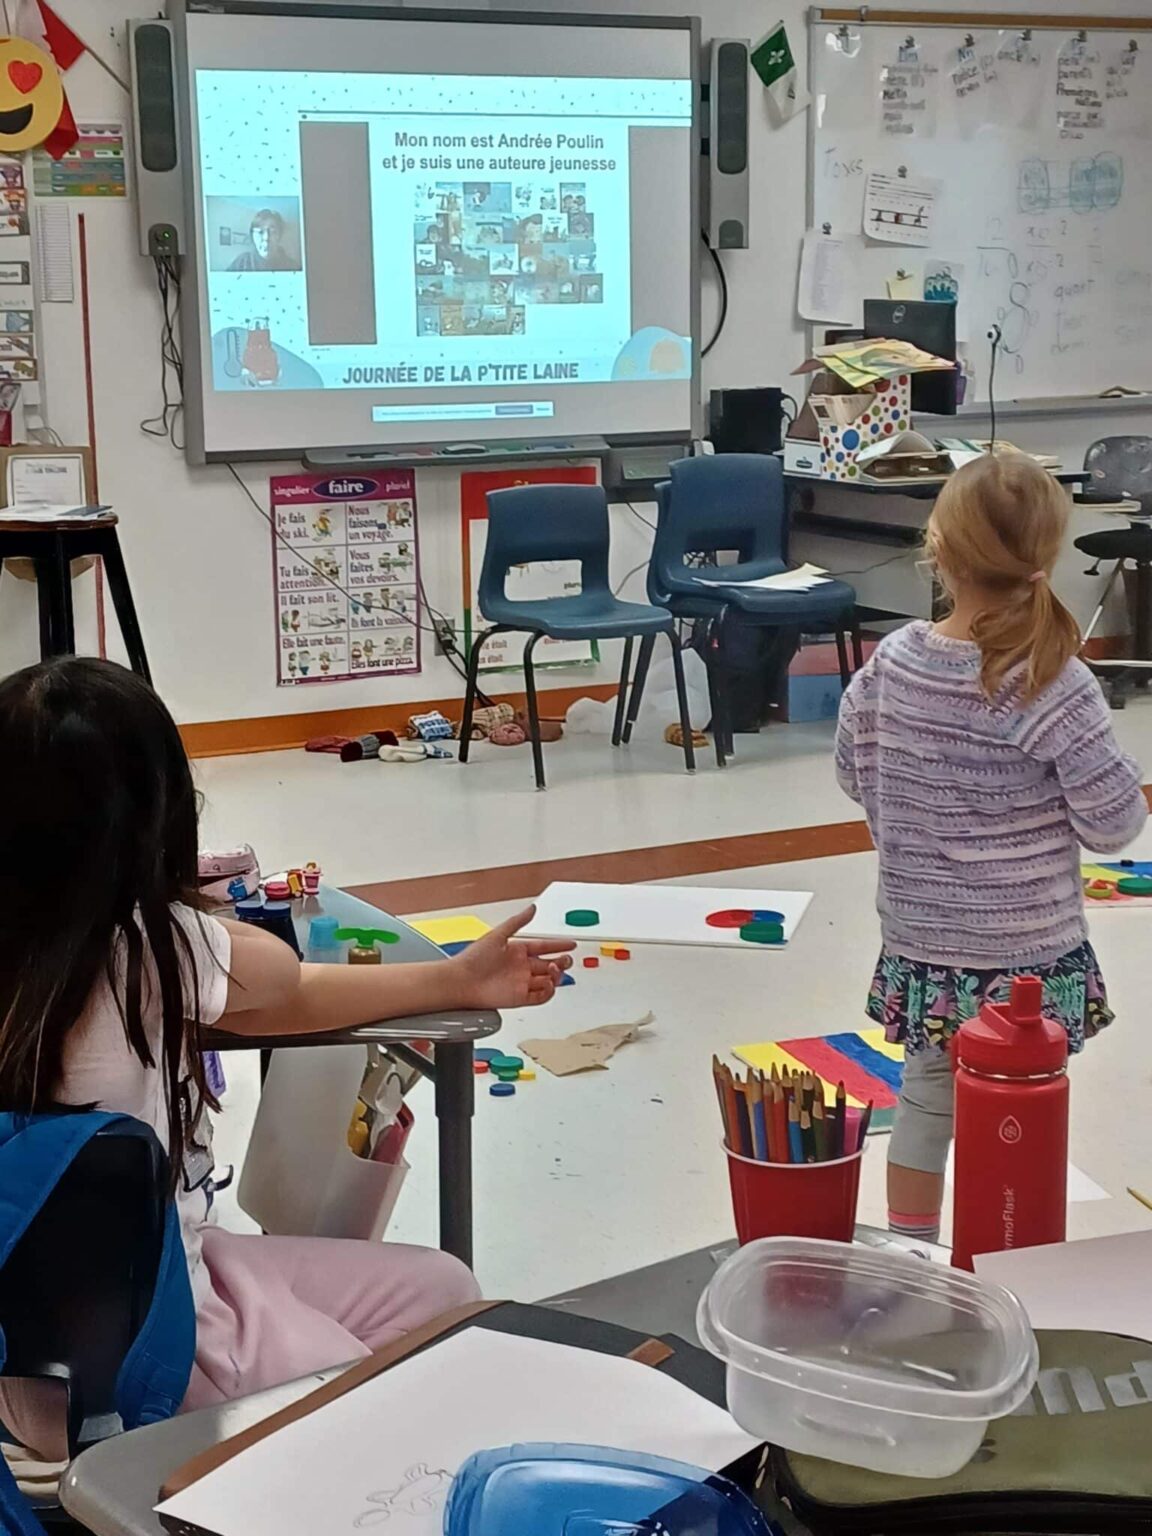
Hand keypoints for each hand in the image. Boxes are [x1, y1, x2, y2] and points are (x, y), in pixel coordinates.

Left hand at [452, 906, 574, 1008]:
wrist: (461, 982)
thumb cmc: (473, 959)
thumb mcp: (497, 935)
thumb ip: (517, 922)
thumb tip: (532, 908)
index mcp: (516, 950)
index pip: (543, 946)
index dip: (558, 945)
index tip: (570, 943)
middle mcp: (521, 967)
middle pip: (549, 964)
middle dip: (561, 961)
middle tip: (566, 958)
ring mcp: (521, 983)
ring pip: (548, 980)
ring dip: (556, 974)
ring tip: (555, 968)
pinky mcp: (520, 998)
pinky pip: (541, 996)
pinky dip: (549, 991)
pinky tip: (549, 983)